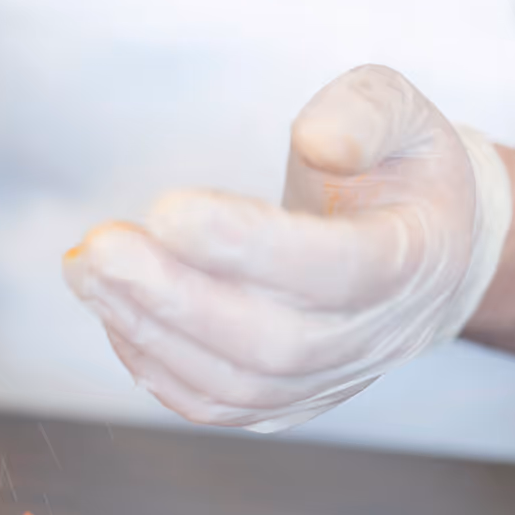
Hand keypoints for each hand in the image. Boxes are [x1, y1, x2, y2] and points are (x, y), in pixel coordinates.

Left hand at [63, 64, 512, 431]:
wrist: (428, 258)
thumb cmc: (401, 178)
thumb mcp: (405, 116)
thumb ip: (366, 111)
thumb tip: (320, 140)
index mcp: (409, 259)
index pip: (333, 269)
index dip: (248, 246)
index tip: (167, 210)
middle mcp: (372, 335)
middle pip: (272, 342)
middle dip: (174, 297)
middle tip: (101, 248)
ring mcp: (329, 380)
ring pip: (234, 383)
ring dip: (148, 330)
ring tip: (86, 271)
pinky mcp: (287, 402)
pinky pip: (215, 404)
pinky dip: (153, 365)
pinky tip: (114, 310)